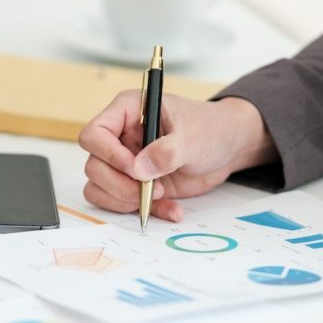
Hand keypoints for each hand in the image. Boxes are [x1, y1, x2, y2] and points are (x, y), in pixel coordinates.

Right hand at [78, 92, 277, 221]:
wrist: (228, 147)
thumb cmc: (210, 128)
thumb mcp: (193, 136)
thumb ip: (167, 151)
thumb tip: (139, 169)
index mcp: (128, 111)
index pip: (94, 134)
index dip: (109, 155)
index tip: (136, 168)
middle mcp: (121, 137)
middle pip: (95, 167)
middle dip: (120, 185)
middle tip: (149, 189)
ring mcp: (127, 162)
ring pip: (100, 188)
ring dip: (126, 200)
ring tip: (159, 197)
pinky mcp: (137, 183)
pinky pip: (123, 203)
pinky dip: (145, 211)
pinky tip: (171, 208)